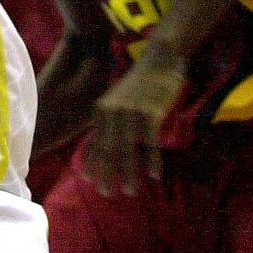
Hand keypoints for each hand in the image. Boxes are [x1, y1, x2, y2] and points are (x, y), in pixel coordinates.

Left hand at [83, 60, 186, 197]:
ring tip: (130, 191)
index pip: (94, 143)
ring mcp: (132, 113)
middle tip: (107, 194)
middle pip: (107, 151)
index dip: (92, 164)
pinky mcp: (151, 114)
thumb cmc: (141, 83)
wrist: (160, 59)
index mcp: (102, 111)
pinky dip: (152, 162)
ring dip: (128, 174)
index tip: (92, 182)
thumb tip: (103, 146)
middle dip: (106, 175)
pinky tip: (154, 176)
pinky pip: (150, 144)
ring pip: (127, 151)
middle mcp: (113, 113)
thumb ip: (110, 121)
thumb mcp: (118, 100)